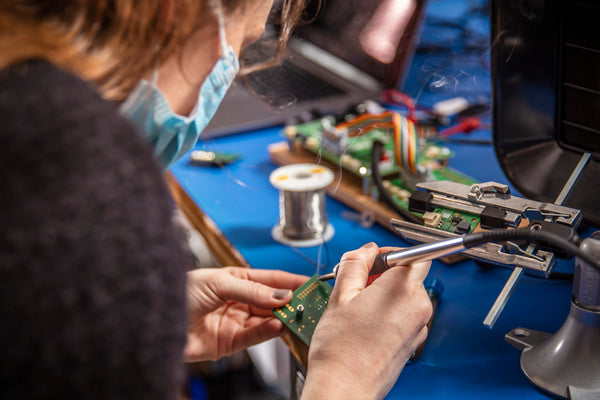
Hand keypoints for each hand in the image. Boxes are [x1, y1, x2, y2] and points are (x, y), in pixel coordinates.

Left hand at [185, 267, 307, 361]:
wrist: (153, 322)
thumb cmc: (178, 292)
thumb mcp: (218, 283)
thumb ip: (252, 290)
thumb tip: (280, 294)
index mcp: (235, 280)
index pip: (270, 279)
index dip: (290, 281)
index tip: (309, 284)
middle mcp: (238, 300)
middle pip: (271, 301)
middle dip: (290, 302)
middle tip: (308, 303)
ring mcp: (236, 322)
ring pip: (267, 320)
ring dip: (282, 318)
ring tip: (296, 315)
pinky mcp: (231, 342)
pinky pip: (255, 337)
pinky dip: (268, 332)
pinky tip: (278, 326)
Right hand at [302, 242, 431, 399]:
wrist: (344, 388)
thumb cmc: (341, 350)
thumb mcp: (340, 295)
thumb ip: (355, 263)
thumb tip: (365, 250)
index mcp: (403, 289)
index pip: (412, 255)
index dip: (390, 253)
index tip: (371, 258)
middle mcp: (418, 307)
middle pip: (408, 276)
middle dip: (383, 274)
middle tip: (356, 283)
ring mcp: (418, 327)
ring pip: (405, 297)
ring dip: (383, 294)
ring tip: (355, 307)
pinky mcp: (412, 342)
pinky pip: (404, 316)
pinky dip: (387, 313)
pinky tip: (364, 324)